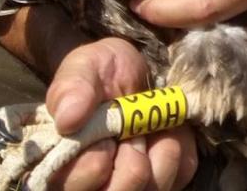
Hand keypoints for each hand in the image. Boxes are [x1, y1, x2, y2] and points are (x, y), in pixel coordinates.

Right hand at [46, 38, 197, 190]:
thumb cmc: (102, 72)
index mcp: (63, 168)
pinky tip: (165, 129)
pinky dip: (179, 144)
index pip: (80, 184)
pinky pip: (183, 171)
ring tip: (148, 127)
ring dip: (158, 148)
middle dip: (132, 157)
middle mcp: (96, 186)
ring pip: (155, 187)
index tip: (105, 129)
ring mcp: (134, 186)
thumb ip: (71, 89)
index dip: (97, 157)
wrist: (136, 69)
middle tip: (131, 131)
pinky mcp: (169, 179)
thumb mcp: (83, 67)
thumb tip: (68, 119)